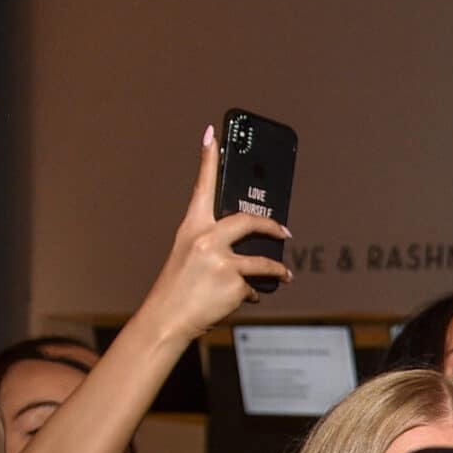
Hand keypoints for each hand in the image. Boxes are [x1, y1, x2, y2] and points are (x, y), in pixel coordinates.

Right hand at [134, 127, 291, 340]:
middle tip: (285, 230)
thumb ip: (213, 243)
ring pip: (263, 261)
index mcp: (191, 227)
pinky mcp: (234, 283)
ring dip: (278, 270)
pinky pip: (254, 286)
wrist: (167, 318)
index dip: (208, 158)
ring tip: (285, 274)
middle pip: (248, 221)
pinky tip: (243, 298)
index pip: (202, 186)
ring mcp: (221, 261)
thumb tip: (248, 242)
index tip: (213, 133)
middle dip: (272, 225)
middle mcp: (205, 239)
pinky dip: (252, 294)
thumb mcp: (189, 255)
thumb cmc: (178, 287)